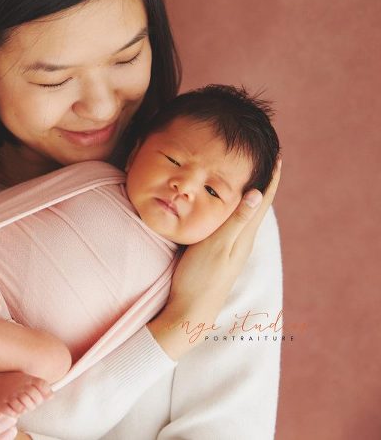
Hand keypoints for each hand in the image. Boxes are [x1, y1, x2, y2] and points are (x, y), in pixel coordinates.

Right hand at [148, 159, 281, 359]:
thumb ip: (236, 221)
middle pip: (259, 203)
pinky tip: (229, 205)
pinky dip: (236, 205)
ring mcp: (233, 246)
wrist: (190, 311)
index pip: (263, 199)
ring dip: (252, 191)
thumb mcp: (216, 246)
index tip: (276, 153)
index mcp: (245, 234)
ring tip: (251, 172)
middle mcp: (243, 239)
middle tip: (265, 155)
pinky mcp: (221, 251)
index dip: (271, 176)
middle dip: (263, 178)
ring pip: (247, 211)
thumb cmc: (200, 279)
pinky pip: (235, 220)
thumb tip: (258, 193)